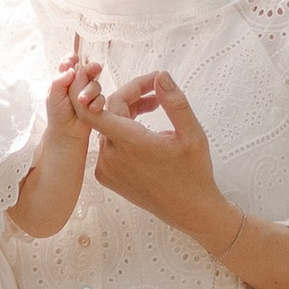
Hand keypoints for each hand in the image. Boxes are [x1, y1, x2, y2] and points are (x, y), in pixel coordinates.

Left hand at [44, 41, 103, 140]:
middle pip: (87, 70)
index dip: (72, 59)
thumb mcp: (52, 95)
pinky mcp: (96, 102)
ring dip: (90, 91)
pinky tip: (91, 108)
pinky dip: (97, 102)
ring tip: (82, 101)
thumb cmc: (57, 114)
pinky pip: (101, 97)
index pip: (70, 63)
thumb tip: (71, 69)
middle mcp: (77, 83)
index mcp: (64, 78)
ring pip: (95, 84)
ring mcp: (88, 92)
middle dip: (91, 68)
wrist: (66, 132)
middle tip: (94, 68)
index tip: (74, 59)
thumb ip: (59, 80)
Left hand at [88, 70, 232, 241]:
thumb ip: (175, 103)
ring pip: (107, 127)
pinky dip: (122, 132)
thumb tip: (161, 76)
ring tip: (155, 105)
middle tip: (155, 87)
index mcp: (130, 144)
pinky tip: (146, 130)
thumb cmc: (194, 173)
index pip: (93, 109)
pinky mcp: (106, 177)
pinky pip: (108, 145)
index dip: (97, 88)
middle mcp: (111, 157)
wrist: (190, 211)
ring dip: (127, 113)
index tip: (122, 78)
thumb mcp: (192, 135)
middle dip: (130, 95)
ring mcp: (106, 169)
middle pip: (108, 112)